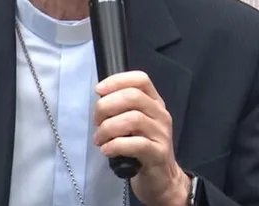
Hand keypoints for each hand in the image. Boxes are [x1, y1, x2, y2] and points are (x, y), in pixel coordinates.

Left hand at [93, 71, 190, 205]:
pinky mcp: (158, 154)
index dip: (117, 81)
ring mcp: (161, 134)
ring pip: (133, 119)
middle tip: (96, 122)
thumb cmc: (142, 149)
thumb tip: (100, 100)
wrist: (161, 179)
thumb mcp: (135, 124)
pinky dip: (116, 145)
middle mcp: (161, 115)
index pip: (140, 80)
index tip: (98, 90)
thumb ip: (122, 109)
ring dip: (108, 128)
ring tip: (99, 139)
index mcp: (154, 103)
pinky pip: (136, 144)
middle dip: (107, 106)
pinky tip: (107, 150)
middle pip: (133, 97)